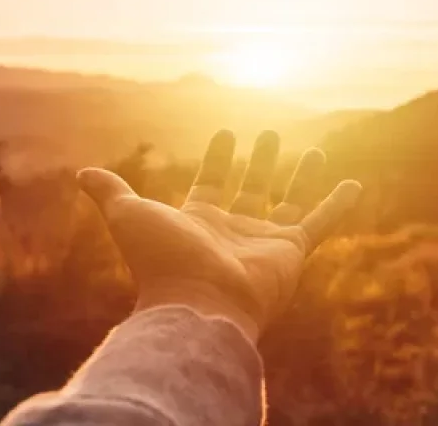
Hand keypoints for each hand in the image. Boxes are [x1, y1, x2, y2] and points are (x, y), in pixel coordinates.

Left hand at [77, 130, 361, 340]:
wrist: (198, 304)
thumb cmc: (162, 261)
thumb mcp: (130, 216)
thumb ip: (112, 193)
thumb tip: (83, 172)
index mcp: (199, 221)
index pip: (211, 182)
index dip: (218, 158)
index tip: (227, 133)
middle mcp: (234, 230)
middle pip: (251, 190)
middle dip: (260, 162)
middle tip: (271, 133)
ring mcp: (264, 242)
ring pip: (289, 203)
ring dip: (301, 177)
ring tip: (315, 150)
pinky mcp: (292, 252)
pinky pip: (321, 223)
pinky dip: (338, 204)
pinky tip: (354, 183)